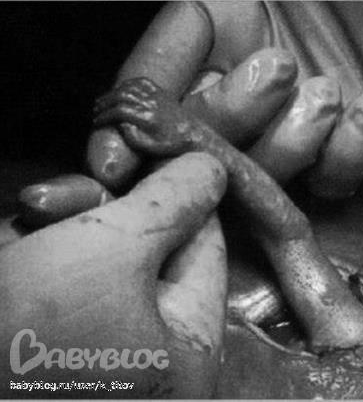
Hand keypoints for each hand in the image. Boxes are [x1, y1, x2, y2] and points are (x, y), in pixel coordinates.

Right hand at [0, 153, 227, 397]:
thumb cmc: (38, 327)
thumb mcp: (116, 250)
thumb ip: (172, 202)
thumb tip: (211, 169)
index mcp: (189, 336)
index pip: (206, 243)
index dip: (183, 193)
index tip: (153, 155)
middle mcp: (155, 339)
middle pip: (151, 242)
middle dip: (105, 206)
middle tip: (72, 188)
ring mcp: (106, 330)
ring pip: (103, 246)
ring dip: (65, 221)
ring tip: (30, 213)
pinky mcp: (62, 323)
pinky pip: (65, 263)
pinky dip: (36, 245)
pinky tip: (12, 246)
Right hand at [87, 2, 362, 199]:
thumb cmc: (305, 0)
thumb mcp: (221, 9)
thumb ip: (177, 42)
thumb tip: (141, 89)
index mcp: (196, 88)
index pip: (146, 123)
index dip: (124, 145)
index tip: (115, 166)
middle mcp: (228, 128)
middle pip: (201, 156)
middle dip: (233, 118)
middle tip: (275, 69)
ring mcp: (273, 153)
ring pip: (264, 176)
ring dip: (296, 134)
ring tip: (324, 91)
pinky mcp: (324, 168)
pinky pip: (330, 183)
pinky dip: (348, 149)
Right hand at [93, 78, 197, 155]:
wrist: (194, 135)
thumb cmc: (172, 145)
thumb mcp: (151, 148)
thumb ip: (133, 137)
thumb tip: (120, 124)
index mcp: (148, 119)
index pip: (119, 111)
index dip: (105, 116)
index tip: (96, 122)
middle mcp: (151, 103)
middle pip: (121, 96)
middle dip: (105, 103)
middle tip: (95, 111)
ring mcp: (157, 95)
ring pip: (129, 87)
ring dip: (113, 93)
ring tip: (103, 102)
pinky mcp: (162, 93)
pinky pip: (141, 82)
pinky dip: (128, 84)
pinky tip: (120, 89)